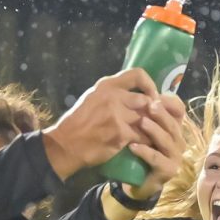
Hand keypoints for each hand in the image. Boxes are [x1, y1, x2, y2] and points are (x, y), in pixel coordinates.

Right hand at [42, 68, 158, 177]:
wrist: (66, 144)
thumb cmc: (78, 121)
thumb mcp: (92, 98)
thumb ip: (112, 94)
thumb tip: (134, 95)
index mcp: (107, 85)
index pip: (137, 74)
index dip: (150, 85)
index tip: (152, 96)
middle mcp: (113, 97)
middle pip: (146, 100)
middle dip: (150, 111)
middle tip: (152, 119)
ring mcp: (118, 116)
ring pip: (146, 119)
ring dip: (150, 127)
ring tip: (150, 133)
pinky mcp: (121, 134)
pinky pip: (143, 136)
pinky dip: (146, 141)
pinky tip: (144, 144)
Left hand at [126, 93, 187, 201]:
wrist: (139, 181)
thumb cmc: (142, 150)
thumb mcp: (143, 129)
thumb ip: (145, 112)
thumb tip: (140, 92)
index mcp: (174, 127)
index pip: (179, 109)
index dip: (168, 102)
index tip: (154, 96)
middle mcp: (179, 140)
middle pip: (173, 124)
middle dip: (161, 114)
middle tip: (149, 104)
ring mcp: (175, 156)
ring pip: (167, 140)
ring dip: (154, 130)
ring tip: (141, 122)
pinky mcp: (168, 170)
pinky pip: (157, 159)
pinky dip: (145, 151)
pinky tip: (132, 146)